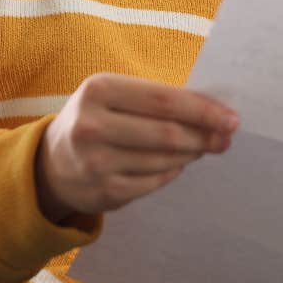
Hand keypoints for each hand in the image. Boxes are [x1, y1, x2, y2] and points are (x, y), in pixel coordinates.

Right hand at [35, 73, 238, 223]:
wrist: (51, 162)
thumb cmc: (97, 118)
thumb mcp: (115, 95)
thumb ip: (158, 98)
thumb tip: (214, 110)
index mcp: (99, 90)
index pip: (165, 100)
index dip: (203, 110)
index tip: (231, 117)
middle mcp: (92, 126)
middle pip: (167, 133)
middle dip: (205, 135)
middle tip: (226, 137)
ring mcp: (96, 163)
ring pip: (165, 160)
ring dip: (192, 154)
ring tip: (203, 147)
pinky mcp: (103, 192)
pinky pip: (155, 182)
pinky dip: (173, 172)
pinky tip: (178, 164)